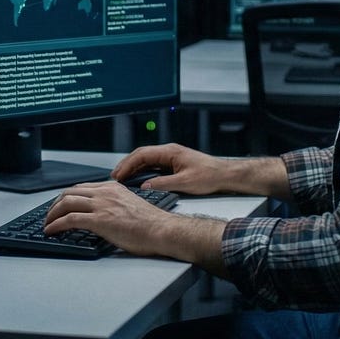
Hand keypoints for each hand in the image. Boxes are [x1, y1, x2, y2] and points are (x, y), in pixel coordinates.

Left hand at [43, 181, 182, 257]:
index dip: (67, 197)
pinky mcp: (99, 219)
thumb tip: (104, 216)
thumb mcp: (130, 206)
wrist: (162, 230)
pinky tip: (51, 230)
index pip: (82, 188)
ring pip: (66, 203)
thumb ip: (115, 206)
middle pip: (70, 192)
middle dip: (55, 204)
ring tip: (47, 224)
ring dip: (52, 214)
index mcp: (113, 188)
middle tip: (49, 215)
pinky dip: (56, 224)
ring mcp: (102, 205)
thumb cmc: (152, 224)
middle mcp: (105, 192)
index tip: (61, 206)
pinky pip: (70, 219)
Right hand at [111, 143, 234, 194]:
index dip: (128, 164)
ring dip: (133, 168)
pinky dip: (142, 171)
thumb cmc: (210, 175)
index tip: (118, 175)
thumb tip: (145, 186)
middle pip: (141, 155)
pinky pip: (153, 165)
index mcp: (170, 152)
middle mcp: (169, 152)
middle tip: (115, 177)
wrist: (225, 175)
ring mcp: (171, 158)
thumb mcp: (185, 183)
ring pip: (146, 160)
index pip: (142, 155)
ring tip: (122, 179)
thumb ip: (163, 184)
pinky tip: (138, 180)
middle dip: (126, 165)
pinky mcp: (174, 164)